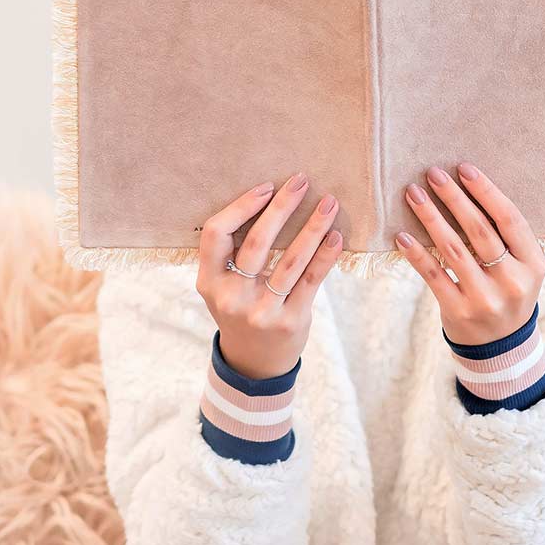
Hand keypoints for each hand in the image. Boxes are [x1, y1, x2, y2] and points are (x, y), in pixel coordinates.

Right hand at [196, 174, 343, 378]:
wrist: (253, 364)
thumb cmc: (240, 310)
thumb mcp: (221, 287)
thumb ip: (232, 254)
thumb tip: (268, 199)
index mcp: (209, 281)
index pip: (215, 233)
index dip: (241, 207)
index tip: (267, 188)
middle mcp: (232, 296)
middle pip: (257, 242)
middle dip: (282, 207)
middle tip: (301, 181)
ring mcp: (261, 311)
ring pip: (290, 260)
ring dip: (312, 227)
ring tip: (329, 203)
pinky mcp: (290, 321)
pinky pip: (311, 281)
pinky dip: (325, 256)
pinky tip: (336, 237)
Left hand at [396, 162, 544, 345]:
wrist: (502, 346)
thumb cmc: (508, 291)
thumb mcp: (522, 268)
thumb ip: (506, 237)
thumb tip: (469, 187)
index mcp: (533, 265)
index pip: (510, 219)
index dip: (486, 191)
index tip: (464, 168)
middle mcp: (512, 282)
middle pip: (480, 231)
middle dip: (454, 198)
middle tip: (433, 174)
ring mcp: (484, 299)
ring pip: (453, 250)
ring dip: (431, 218)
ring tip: (414, 193)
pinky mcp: (458, 311)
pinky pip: (433, 276)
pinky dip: (416, 254)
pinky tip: (402, 235)